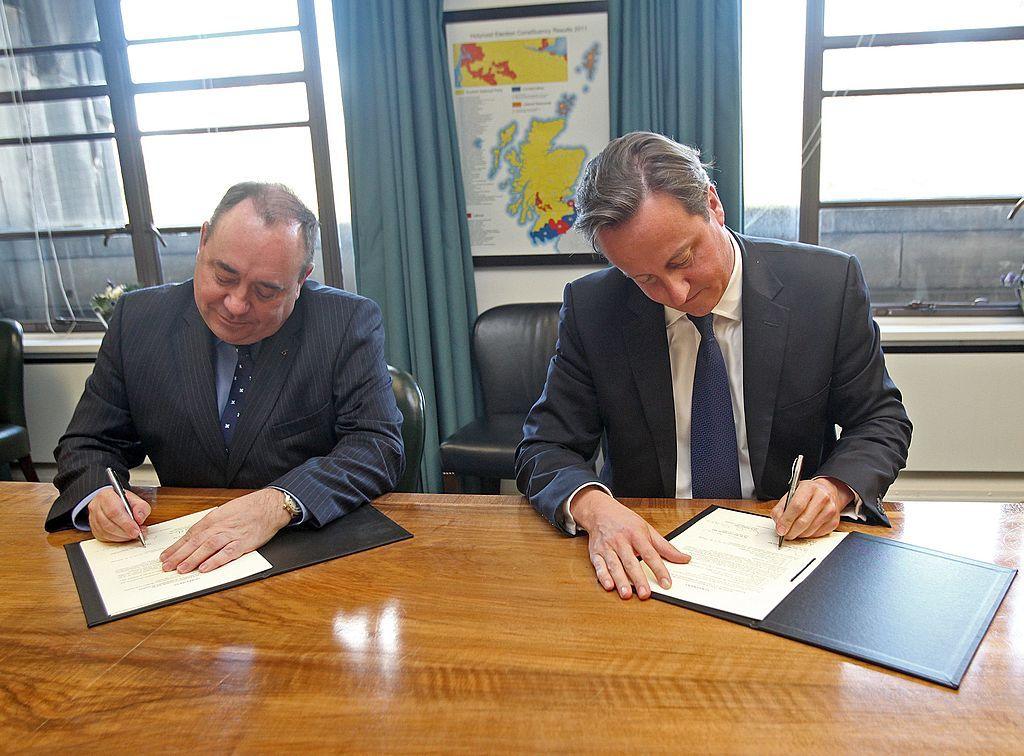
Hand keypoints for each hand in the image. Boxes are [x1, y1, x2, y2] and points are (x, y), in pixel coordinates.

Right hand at [89, 486, 150, 541]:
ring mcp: (93, 519)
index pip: (114, 511)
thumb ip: (141, 507)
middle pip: (108, 523)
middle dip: (125, 531)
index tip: (136, 529)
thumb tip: (139, 518)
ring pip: (106, 532)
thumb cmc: (124, 501)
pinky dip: (117, 539)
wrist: (113, 502)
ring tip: (133, 534)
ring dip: (122, 536)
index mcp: (106, 496)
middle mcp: (96, 507)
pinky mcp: (94, 529)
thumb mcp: (136, 500)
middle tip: (137, 534)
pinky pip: (104, 538)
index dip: (126, 523)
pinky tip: (126, 536)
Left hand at [160, 489, 291, 573]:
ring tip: (181, 569)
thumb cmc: (249, 508)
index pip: (190, 534)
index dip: (176, 546)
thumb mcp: (225, 512)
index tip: (165, 556)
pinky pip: (227, 553)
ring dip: (193, 559)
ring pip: (207, 547)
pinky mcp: (243, 543)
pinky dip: (215, 561)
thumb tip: (196, 538)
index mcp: (213, 519)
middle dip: (178, 555)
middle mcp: (219, 526)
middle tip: (166, 566)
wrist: (270, 505)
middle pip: (195, 542)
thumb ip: (211, 525)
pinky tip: (205, 568)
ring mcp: (231, 534)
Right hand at [571, 487, 689, 599]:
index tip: (666, 583)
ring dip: (620, 580)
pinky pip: (598, 566)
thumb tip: (684, 558)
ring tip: (627, 594)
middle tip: (646, 594)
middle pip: (631, 562)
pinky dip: (602, 576)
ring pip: (614, 565)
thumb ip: (665, 547)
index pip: (650, 554)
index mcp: (636, 534)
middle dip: (638, 579)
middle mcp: (621, 541)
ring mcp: (607, 547)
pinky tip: (608, 586)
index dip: (659, 569)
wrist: (600, 511)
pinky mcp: (595, 553)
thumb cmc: (626, 522)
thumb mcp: (647, 530)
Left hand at [771, 477, 852, 540]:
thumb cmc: (807, 493)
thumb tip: (778, 523)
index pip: (797, 506)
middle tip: (785, 534)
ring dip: (799, 534)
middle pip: (804, 520)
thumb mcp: (791, 493)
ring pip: (810, 530)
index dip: (786, 520)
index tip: (780, 529)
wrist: (828, 492)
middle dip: (791, 531)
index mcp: (809, 488)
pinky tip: (805, 528)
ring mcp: (830, 510)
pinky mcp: (834, 521)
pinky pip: (817, 534)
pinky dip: (808, 534)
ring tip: (794, 530)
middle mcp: (822, 498)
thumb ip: (781, 507)